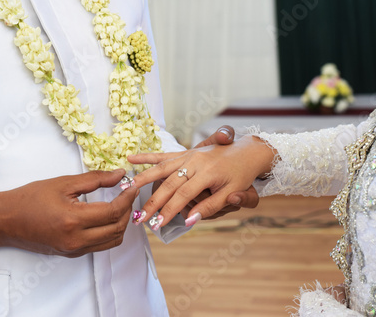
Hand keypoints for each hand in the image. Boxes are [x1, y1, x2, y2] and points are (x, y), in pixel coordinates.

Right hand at [0, 169, 137, 257]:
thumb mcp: (63, 183)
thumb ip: (95, 179)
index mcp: (73, 220)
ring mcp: (75, 250)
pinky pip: (101, 245)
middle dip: (128, 210)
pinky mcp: (72, 253)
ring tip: (120, 204)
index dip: (127, 198)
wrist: (6, 220)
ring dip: (122, 223)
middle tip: (128, 193)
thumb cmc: (30, 198)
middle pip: (117, 228)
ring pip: (112, 240)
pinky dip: (110, 231)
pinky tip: (107, 216)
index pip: (113, 212)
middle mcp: (76, 240)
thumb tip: (120, 174)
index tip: (132, 185)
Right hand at [129, 135, 274, 228]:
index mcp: (207, 172)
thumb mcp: (232, 193)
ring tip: (128, 189)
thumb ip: (210, 208)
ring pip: (161, 168)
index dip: (169, 210)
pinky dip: (147, 157)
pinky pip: (163, 155)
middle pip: (169, 184)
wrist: (246, 152)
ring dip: (144, 179)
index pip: (183, 195)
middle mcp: (195, 161)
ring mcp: (188, 155)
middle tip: (139, 217)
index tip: (157, 224)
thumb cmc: (240, 175)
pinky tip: (131, 158)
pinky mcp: (185, 153)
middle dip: (153, 202)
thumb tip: (190, 220)